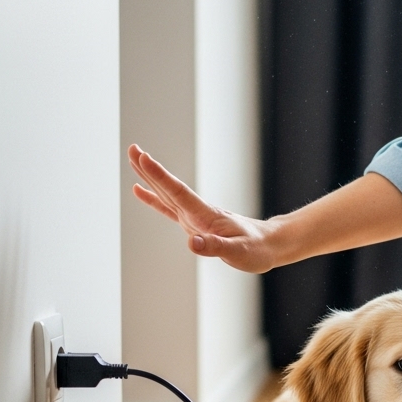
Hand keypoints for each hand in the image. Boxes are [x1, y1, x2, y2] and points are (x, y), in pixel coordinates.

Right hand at [128, 145, 278, 272]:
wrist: (269, 245)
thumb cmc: (256, 249)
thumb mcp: (239, 252)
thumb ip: (215, 247)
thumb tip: (191, 242)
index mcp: (206, 215)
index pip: (178, 192)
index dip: (160, 176)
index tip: (144, 158)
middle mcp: (197, 212)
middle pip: (169, 188)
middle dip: (150, 170)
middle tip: (132, 149)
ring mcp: (195, 217)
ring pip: (167, 194)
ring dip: (150, 178)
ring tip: (133, 161)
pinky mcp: (195, 224)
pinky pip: (169, 209)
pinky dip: (154, 199)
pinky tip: (140, 191)